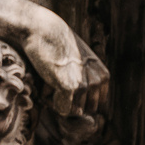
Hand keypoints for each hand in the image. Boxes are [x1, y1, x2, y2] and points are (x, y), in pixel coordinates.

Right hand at [27, 24, 109, 141]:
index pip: (95, 106)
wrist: (41, 28)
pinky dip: (50, 100)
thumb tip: (82, 115)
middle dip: (67, 100)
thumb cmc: (55, 46)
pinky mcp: (71, 87)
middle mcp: (98, 81)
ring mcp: (86, 84)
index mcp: (103, 76)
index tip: (65, 81)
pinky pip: (62, 110)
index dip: (78, 99)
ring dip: (57, 99)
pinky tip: (46, 79)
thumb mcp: (78, 63)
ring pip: (71, 111)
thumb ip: (84, 84)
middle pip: (83, 110)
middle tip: (55, 77)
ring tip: (51, 74)